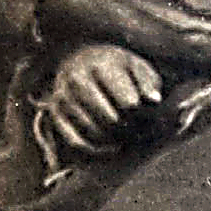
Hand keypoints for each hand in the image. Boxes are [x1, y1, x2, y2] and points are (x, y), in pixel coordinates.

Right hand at [44, 45, 162, 152]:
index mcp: (101, 65)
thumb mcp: (136, 67)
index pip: (128, 103)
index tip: (146, 114)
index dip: (141, 115)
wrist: (79, 59)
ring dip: (113, 140)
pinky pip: (75, 142)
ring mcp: (64, 97)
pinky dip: (94, 150)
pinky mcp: (55, 113)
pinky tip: (110, 149)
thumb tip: (154, 101)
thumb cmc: (116, 67)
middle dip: (128, 129)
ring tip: (125, 136)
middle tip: (137, 130)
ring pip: (94, 132)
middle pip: (111, 120)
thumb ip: (147, 83)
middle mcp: (78, 80)